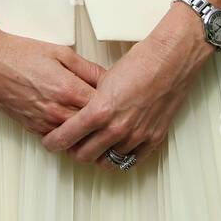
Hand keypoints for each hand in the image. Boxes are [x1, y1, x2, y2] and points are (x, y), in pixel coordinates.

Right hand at [0, 13, 106, 137]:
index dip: (116, 103)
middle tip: (116, 114)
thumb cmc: (20, 53)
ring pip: (77, 140)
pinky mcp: (33, 129)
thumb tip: (108, 79)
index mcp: (68, 89)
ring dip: (89, 133)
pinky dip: (70, 136)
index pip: (104, 105)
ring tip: (99, 124)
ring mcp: (45, 123)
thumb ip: (87, 68)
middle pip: (94, 128)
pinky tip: (76, 127)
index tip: (123, 98)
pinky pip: (59, 140)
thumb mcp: (60, 53)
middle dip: (106, 122)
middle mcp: (58, 111)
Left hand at [40, 4, 212, 169]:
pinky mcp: (154, 139)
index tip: (50, 142)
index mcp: (99, 111)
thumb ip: (90, 101)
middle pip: (84, 155)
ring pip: (107, 161)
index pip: (66, 138)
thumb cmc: (139, 63)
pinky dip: (121, 157)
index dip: (53, 142)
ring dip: (98, 154)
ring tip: (95, 144)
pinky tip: (116, 149)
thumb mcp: (103, 80)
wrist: (170, 60)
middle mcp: (117, 128)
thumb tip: (79, 113)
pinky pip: (131, 161)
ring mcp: (136, 136)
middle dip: (73, 150)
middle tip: (72, 143)